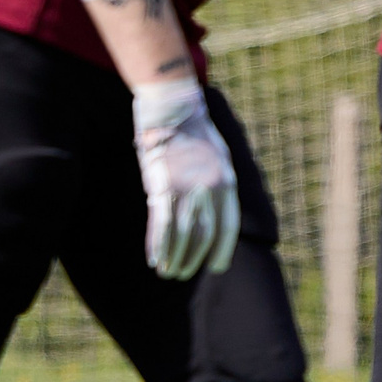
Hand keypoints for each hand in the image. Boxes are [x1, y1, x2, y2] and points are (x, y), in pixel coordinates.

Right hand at [132, 78, 238, 280]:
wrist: (173, 107)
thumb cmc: (194, 132)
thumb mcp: (219, 158)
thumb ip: (218, 185)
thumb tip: (215, 211)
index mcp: (227, 183)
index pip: (228, 227)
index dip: (221, 250)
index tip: (216, 267)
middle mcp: (209, 189)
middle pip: (204, 235)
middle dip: (194, 259)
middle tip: (184, 274)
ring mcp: (185, 189)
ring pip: (183, 235)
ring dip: (175, 258)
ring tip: (168, 273)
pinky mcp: (161, 186)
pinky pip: (161, 225)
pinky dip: (157, 246)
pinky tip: (154, 260)